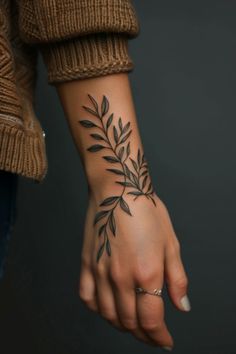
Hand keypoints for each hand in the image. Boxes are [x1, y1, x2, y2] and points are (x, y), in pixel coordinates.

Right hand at [78, 190, 189, 349]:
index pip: (152, 320)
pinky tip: (107, 307)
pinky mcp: (87, 263)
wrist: (118, 189)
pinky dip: (98, 309)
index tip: (165, 341)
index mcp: (147, 272)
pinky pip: (87, 297)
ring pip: (108, 314)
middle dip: (143, 334)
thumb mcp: (171, 242)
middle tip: (152, 334)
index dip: (160, 337)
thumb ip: (177, 278)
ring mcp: (101, 271)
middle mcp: (121, 277)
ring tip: (132, 323)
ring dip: (122, 325)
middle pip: (130, 321)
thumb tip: (181, 306)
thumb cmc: (146, 210)